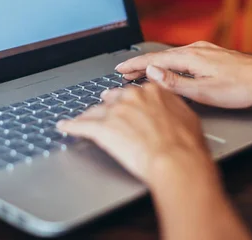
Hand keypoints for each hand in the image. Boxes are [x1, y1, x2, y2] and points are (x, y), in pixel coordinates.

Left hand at [57, 84, 215, 184]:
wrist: (175, 160)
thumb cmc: (186, 145)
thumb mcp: (186, 117)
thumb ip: (171, 106)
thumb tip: (168, 108)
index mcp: (152, 91)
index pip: (133, 92)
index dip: (127, 101)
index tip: (124, 105)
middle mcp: (131, 97)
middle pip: (111, 99)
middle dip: (107, 107)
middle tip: (105, 114)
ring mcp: (115, 111)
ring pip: (95, 111)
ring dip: (88, 117)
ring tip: (81, 121)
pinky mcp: (102, 128)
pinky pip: (81, 125)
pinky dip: (71, 126)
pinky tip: (64, 127)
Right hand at [116, 41, 251, 108]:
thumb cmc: (242, 89)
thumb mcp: (205, 92)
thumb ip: (176, 83)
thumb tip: (152, 74)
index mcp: (191, 57)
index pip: (154, 60)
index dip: (134, 64)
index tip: (119, 68)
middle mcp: (197, 50)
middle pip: (161, 56)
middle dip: (141, 64)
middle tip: (124, 72)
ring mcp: (206, 51)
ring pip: (172, 56)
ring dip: (155, 64)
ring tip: (142, 73)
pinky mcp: (214, 55)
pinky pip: (184, 57)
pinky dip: (170, 63)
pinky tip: (171, 69)